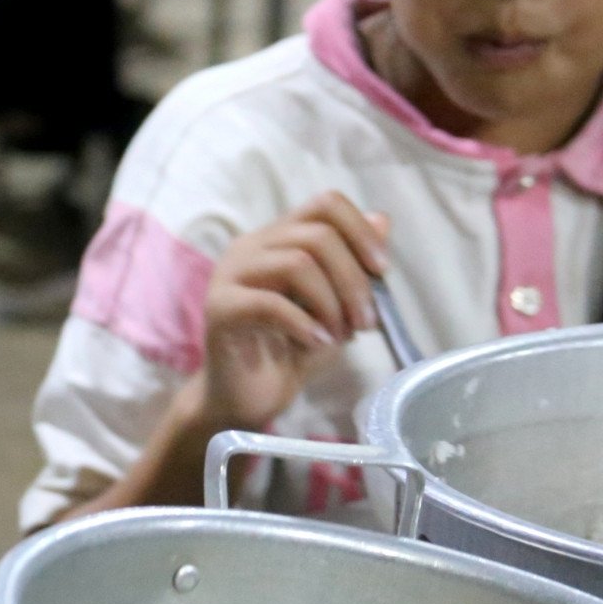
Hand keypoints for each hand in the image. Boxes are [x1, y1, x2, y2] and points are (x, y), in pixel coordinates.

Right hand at [197, 192, 388, 429]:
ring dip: (332, 303)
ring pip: (296, 263)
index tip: (382, 270)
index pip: (324, 205)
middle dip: (353, 279)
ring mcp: (231, 274)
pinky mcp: (220, 307)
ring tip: (340, 336)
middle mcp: (251, 246)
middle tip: (365, 322)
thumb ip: (354, 266)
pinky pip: (270, 303)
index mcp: (278, 239)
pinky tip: (317, 343)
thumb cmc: (289, 351)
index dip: (360, 231)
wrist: (246, 398)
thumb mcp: (336, 307)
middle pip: (317, 235)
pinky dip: (305, 324)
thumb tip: (382, 220)